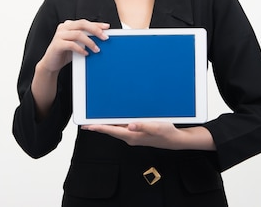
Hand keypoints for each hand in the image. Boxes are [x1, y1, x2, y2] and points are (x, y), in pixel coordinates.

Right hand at [39, 19, 109, 73]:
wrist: (51, 64)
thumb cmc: (65, 53)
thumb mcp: (77, 44)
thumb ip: (86, 38)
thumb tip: (102, 36)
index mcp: (69, 25)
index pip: (85, 22)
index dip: (97, 24)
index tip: (107, 27)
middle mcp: (64, 27)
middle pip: (82, 24)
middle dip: (95, 30)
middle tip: (105, 37)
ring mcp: (59, 35)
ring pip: (78, 34)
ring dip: (90, 42)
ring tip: (97, 49)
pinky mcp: (57, 44)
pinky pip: (71, 44)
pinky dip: (80, 49)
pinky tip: (86, 53)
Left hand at [81, 122, 214, 150]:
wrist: (175, 140)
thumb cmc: (166, 133)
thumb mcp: (156, 127)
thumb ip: (143, 126)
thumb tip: (130, 125)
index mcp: (132, 136)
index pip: (111, 131)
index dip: (99, 128)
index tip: (87, 126)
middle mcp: (130, 137)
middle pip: (110, 131)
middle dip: (98, 127)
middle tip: (85, 123)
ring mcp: (133, 136)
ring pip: (116, 130)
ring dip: (106, 125)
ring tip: (95, 121)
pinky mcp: (137, 134)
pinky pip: (122, 129)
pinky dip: (115, 125)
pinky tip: (114, 120)